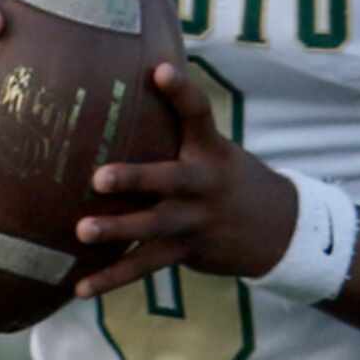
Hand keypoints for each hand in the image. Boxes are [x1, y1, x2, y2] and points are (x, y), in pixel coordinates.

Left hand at [74, 62, 298, 295]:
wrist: (278, 228)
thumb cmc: (227, 178)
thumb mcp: (214, 150)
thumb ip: (176, 130)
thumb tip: (128, 85)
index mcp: (211, 150)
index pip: (199, 113)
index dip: (181, 91)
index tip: (159, 71)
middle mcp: (205, 183)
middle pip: (171, 179)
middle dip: (136, 178)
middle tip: (99, 177)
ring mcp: (197, 219)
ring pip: (155, 226)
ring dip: (119, 230)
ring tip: (82, 231)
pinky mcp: (188, 250)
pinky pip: (146, 266)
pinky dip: (112, 278)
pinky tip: (80, 288)